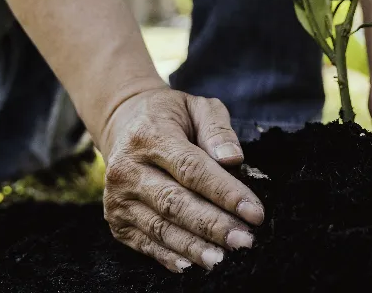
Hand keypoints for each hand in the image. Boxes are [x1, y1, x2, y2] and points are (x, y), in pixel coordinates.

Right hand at [100, 88, 264, 272]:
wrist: (123, 124)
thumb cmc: (170, 116)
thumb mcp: (197, 107)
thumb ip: (217, 129)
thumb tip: (234, 159)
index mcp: (149, 136)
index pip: (191, 169)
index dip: (225, 193)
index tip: (254, 212)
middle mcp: (127, 168)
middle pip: (175, 203)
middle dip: (213, 226)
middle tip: (245, 241)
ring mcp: (118, 197)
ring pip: (160, 228)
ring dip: (194, 247)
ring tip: (223, 259)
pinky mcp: (116, 220)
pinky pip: (146, 243)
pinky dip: (169, 257)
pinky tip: (193, 265)